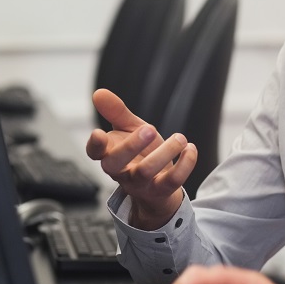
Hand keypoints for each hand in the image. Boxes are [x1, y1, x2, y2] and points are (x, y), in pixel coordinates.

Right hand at [86, 88, 196, 228]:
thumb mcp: (128, 129)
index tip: (98, 132)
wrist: (158, 184)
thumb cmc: (140, 152)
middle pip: (115, 164)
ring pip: (146, 171)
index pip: (94, 153)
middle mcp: (121, 172)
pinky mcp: (160, 191)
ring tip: (180, 138)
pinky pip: (172, 181)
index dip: (94, 144)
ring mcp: (140, 183)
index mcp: (109, 154)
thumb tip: (99, 93)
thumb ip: (115, 112)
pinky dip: (185, 164)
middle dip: (131, 145)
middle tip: (149, 128)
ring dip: (165, 151)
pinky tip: (190, 149)